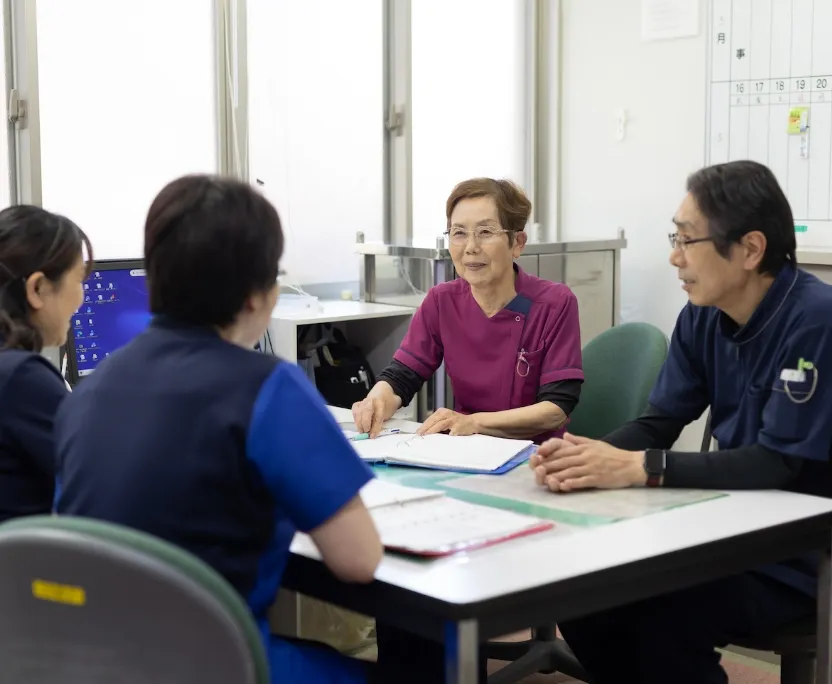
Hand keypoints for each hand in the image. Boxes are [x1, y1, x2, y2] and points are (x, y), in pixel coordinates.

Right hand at [352, 397, 386, 437]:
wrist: (383, 393)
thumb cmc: (387, 405)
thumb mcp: (388, 413)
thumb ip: (380, 422)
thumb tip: (372, 434)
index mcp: (381, 403)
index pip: (378, 416)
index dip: (375, 427)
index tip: (372, 435)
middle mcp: (371, 401)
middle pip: (366, 411)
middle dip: (365, 423)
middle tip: (366, 432)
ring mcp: (363, 401)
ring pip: (358, 411)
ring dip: (359, 423)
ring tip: (361, 430)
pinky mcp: (358, 404)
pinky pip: (354, 411)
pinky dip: (355, 419)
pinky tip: (358, 424)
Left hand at [417, 408, 478, 435]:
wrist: (473, 422)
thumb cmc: (457, 423)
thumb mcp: (445, 420)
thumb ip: (436, 424)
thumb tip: (423, 432)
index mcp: (442, 412)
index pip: (430, 419)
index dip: (423, 426)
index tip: (417, 433)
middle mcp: (446, 414)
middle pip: (433, 421)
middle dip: (425, 429)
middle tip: (419, 436)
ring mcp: (453, 419)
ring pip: (440, 425)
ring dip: (432, 431)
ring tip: (426, 437)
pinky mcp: (458, 426)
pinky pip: (450, 432)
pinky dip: (445, 436)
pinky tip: (440, 441)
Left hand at [528, 433, 645, 491]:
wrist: (632, 464)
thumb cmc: (613, 455)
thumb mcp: (595, 443)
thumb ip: (579, 440)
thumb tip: (565, 436)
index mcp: (584, 448)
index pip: (562, 451)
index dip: (549, 455)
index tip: (538, 459)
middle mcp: (585, 456)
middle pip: (563, 461)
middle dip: (548, 466)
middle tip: (536, 471)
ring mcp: (591, 467)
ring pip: (570, 471)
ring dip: (556, 476)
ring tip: (545, 480)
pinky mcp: (597, 478)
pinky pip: (583, 480)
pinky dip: (572, 483)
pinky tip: (564, 486)